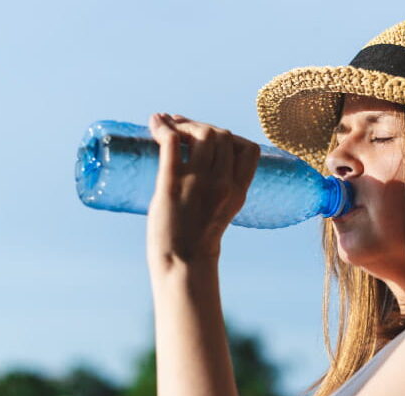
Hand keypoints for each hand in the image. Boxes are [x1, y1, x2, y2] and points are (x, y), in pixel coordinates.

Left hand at [146, 113, 259, 269]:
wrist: (182, 264)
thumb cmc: (196, 239)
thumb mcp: (221, 209)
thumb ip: (217, 185)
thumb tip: (195, 157)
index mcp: (238, 191)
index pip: (249, 149)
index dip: (231, 136)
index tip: (210, 136)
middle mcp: (223, 183)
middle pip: (221, 135)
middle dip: (200, 125)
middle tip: (179, 126)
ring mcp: (198, 182)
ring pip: (201, 133)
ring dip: (184, 124)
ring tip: (167, 126)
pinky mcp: (172, 184)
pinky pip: (172, 143)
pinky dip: (163, 127)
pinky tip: (155, 123)